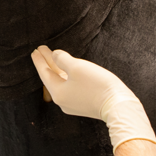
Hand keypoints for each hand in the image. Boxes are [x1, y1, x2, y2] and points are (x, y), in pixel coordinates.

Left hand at [31, 45, 155, 150]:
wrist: (118, 106)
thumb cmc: (97, 85)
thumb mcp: (77, 67)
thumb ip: (62, 59)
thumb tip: (55, 55)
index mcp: (57, 93)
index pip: (44, 73)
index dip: (40, 60)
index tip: (36, 49)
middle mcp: (62, 101)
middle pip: (52, 78)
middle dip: (48, 62)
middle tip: (42, 50)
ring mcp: (73, 104)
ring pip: (61, 82)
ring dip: (57, 68)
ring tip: (54, 56)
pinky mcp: (83, 104)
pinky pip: (70, 87)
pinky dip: (66, 76)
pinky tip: (68, 70)